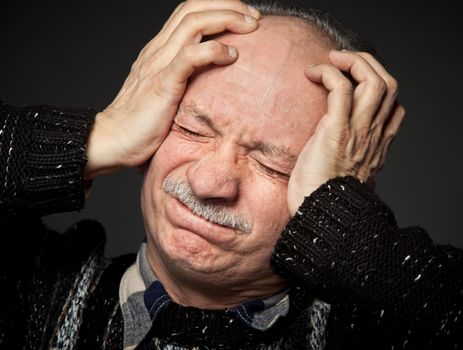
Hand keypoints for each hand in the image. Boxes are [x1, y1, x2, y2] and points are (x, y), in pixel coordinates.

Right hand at [84, 0, 260, 178]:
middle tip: (255, 16)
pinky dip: (213, 51)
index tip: (244, 16)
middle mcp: (158, 49)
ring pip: (194, 24)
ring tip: (251, 27)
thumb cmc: (142, 121)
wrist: (113, 139)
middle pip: (193, 9)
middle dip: (228, 5)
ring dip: (226, 19)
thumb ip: (184, 78)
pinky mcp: (162, 84)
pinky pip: (189, 57)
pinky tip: (231, 56)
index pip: (189, 12)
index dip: (218, 6)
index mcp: (159, 49)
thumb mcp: (165, 90)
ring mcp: (158, 64)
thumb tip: (212, 78)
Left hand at [287, 50, 405, 214]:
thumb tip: (336, 157)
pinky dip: (329, 73)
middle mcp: (373, 135)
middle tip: (342, 60)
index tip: (356, 84)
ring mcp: (358, 132)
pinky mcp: (337, 131)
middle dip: (368, 64)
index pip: (395, 108)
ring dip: (353, 62)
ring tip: (331, 59)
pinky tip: (313, 73)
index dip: (380, 89)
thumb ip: (349, 163)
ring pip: (373, 81)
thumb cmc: (323, 199)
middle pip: (389, 85)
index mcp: (376, 146)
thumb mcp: (345, 177)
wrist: (320, 216)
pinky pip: (341, 89)